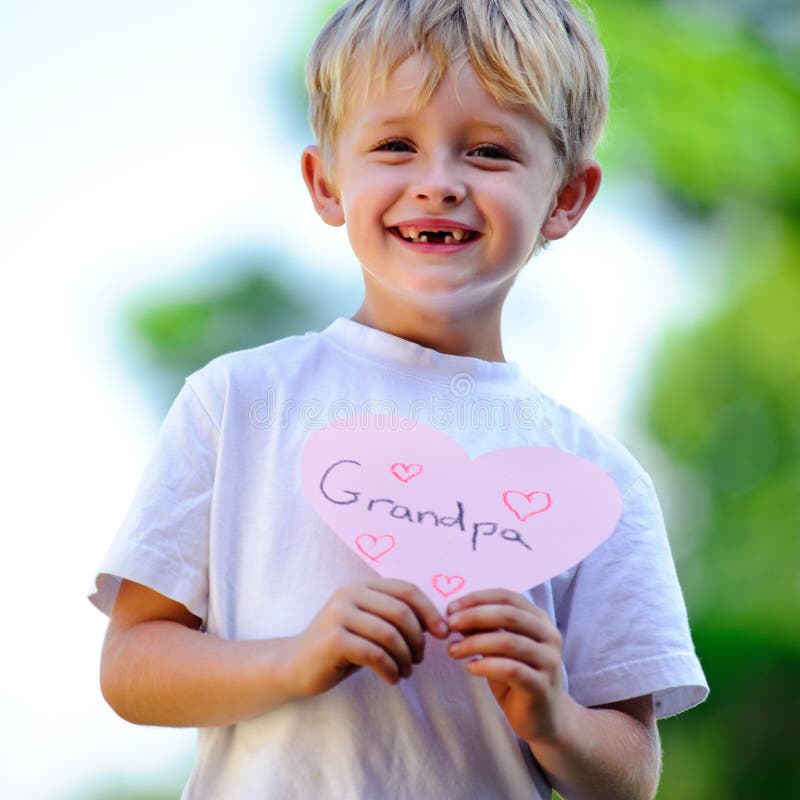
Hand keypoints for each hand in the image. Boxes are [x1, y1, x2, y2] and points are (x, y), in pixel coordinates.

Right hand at [280, 578, 448, 697]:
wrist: (295, 665)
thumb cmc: (340, 647)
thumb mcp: (368, 625)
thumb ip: (394, 617)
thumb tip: (438, 624)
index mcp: (362, 586)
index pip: (407, 590)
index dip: (429, 611)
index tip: (442, 633)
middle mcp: (349, 594)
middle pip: (401, 611)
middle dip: (418, 639)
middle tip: (419, 660)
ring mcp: (339, 614)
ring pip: (390, 634)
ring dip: (405, 658)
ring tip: (405, 671)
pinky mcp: (333, 639)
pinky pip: (375, 654)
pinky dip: (390, 669)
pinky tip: (392, 679)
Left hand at [446, 589, 567, 744]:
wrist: (544, 718)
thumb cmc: (517, 677)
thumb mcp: (499, 649)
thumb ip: (484, 629)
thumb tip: (455, 613)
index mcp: (539, 619)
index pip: (507, 596)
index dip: (477, 598)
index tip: (451, 607)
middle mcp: (549, 635)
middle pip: (509, 615)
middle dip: (474, 616)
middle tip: (450, 624)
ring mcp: (549, 661)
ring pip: (508, 641)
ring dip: (475, 643)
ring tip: (452, 650)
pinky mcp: (542, 686)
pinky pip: (511, 669)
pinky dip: (486, 665)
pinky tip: (470, 667)